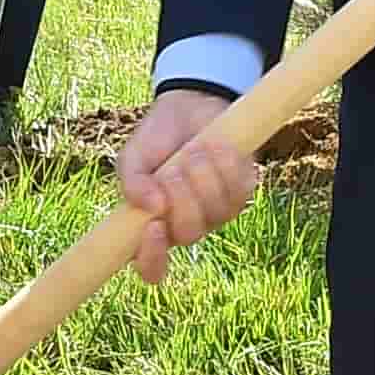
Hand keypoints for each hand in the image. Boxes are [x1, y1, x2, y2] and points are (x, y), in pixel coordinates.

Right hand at [114, 85, 256, 284]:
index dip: (153, 257)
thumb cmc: (158, 139)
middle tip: (173, 169)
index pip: (152, 267)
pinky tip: (216, 147)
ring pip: (215, 211)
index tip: (152, 226)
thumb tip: (152, 207)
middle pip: (188, 234)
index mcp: (153, 226)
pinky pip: (238, 190)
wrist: (189, 106)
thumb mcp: (134, 157)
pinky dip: (224, 164)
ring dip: (202, 175)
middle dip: (181, 198)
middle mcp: (186, 226)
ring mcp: (217, 213)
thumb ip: (132, 182)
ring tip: (193, 150)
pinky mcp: (242, 193)